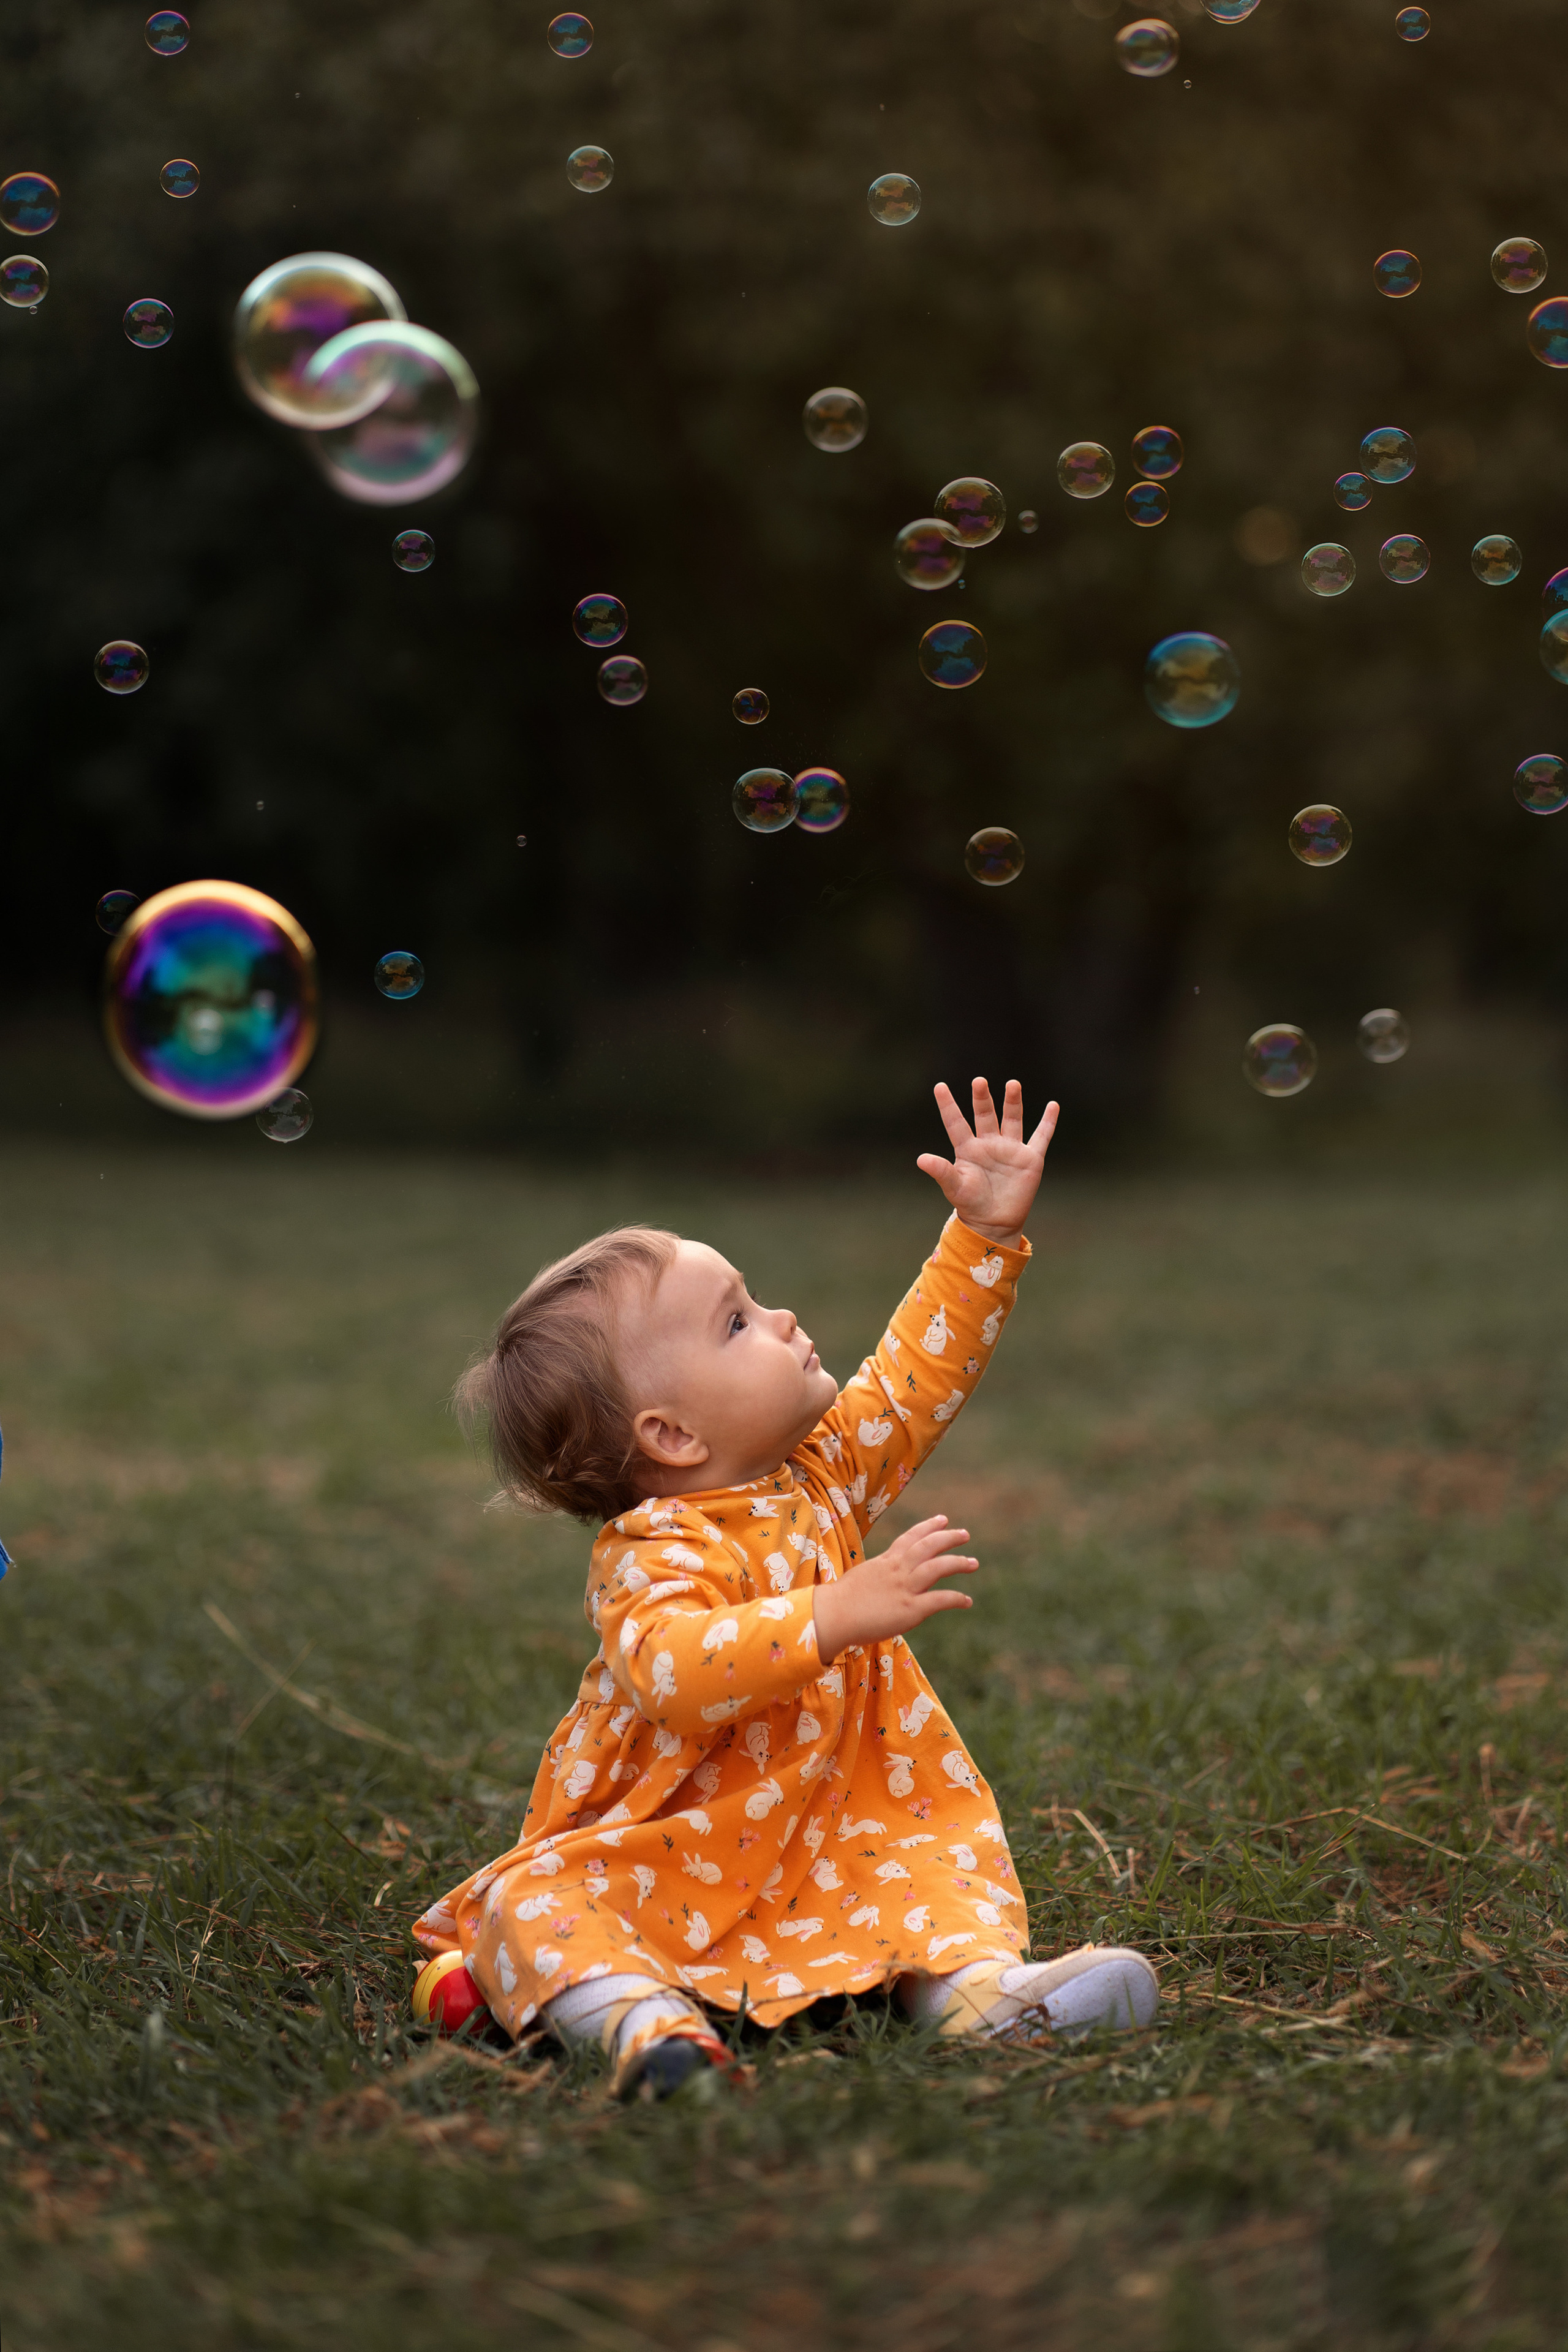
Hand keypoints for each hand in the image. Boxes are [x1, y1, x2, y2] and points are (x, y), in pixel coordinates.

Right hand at [812, 1515, 976, 1664]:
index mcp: (885, 1562)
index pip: (910, 1538)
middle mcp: (897, 1570)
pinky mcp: (910, 1609)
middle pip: (928, 1546)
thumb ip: (877, 1576)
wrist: (832, 1615)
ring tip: (973, 1563)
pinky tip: (967, 1601)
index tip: (943, 1519)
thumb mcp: (861, 1578)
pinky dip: (956, 1598)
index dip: (928, 1527)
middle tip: (964, 1534)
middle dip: (948, 1538)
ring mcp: (904, 1588)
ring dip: (958, 1563)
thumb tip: (880, 1580)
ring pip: (938, 1567)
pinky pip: (939, 1600)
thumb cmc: (839, 1602)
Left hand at [916, 1078, 1058, 1244]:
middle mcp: (989, 1144)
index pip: (955, 1122)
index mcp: (968, 1149)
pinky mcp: (1030, 1158)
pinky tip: (1053, 1105)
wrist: (994, 1223)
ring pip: (1012, 1120)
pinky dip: (1048, 1122)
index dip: (948, 1105)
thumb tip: (920, 1159)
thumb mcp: (955, 1187)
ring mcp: (1010, 1149)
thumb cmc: (971, 1204)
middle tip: (978, 1081)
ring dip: (1012, 1102)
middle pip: (985, 1115)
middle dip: (982, 1099)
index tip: (939, 1086)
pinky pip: (1041, 1136)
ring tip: (1012, 1084)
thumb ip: (941, 1171)